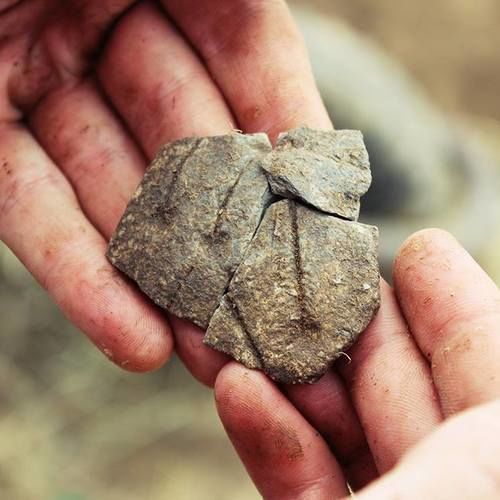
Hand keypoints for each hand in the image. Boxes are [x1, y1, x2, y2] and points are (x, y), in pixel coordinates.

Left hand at [0, 0, 329, 371]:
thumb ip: (242, 15)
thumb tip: (306, 111)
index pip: (254, 76)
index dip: (292, 159)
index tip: (323, 235)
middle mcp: (111, 27)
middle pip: (188, 156)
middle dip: (230, 244)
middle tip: (265, 321)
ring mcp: (37, 77)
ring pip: (115, 197)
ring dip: (162, 286)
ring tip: (206, 356)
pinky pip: (31, 204)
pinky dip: (81, 277)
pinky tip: (132, 343)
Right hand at [214, 229, 499, 498]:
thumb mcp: (482, 454)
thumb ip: (476, 359)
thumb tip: (426, 250)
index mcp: (498, 455)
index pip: (481, 358)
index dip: (448, 299)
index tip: (414, 249)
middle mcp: (452, 476)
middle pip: (396, 384)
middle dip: (340, 326)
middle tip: (297, 280)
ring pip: (339, 429)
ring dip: (283, 376)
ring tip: (238, 327)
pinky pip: (305, 480)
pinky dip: (268, 436)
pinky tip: (234, 387)